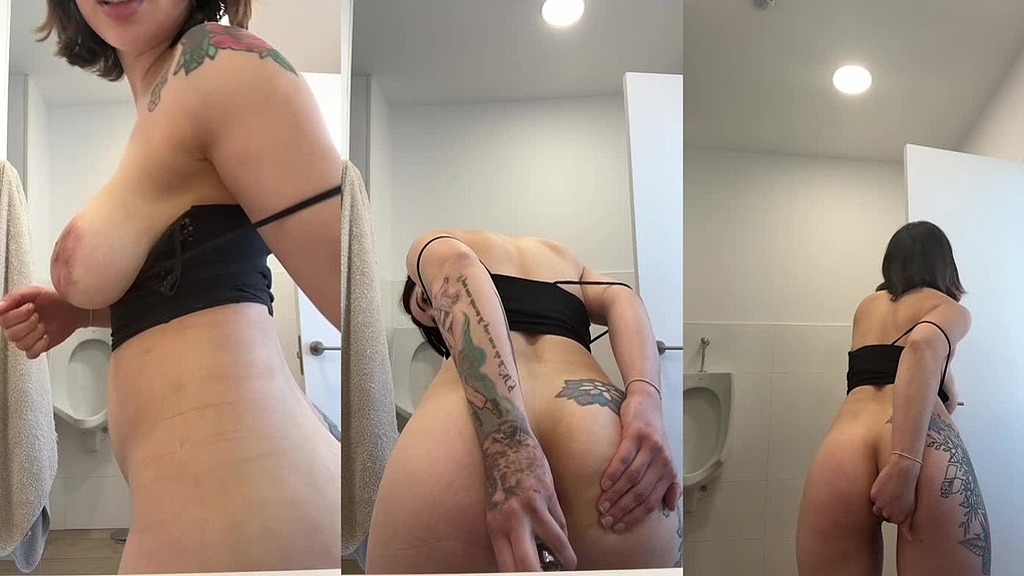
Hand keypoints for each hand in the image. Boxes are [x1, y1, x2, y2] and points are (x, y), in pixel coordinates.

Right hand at [0, 285, 85, 358]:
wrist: (72, 309)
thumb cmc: (54, 299)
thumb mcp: (34, 292)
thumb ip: (15, 297)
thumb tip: (0, 306)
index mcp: (12, 313)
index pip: (3, 320)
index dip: (17, 315)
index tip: (31, 307)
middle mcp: (17, 326)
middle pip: (10, 334)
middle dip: (28, 324)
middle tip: (39, 316)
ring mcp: (27, 338)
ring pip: (20, 345)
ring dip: (35, 334)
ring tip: (44, 325)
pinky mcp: (38, 347)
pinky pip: (31, 354)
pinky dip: (40, 345)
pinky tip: (46, 336)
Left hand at [482, 421, 576, 571]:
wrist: (505, 443)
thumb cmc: (501, 482)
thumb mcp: (497, 513)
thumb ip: (511, 538)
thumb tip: (530, 564)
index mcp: (495, 528)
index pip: (508, 567)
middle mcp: (511, 520)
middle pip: (528, 564)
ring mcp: (531, 507)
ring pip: (556, 543)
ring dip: (566, 558)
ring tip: (569, 564)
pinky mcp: (547, 494)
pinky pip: (560, 523)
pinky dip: (562, 532)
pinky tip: (560, 535)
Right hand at [597, 383, 680, 532]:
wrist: (648, 404)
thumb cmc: (653, 435)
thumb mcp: (664, 459)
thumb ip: (668, 484)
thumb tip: (669, 507)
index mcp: (668, 472)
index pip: (651, 502)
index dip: (634, 517)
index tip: (618, 527)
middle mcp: (662, 461)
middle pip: (641, 493)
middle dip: (622, 510)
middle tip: (606, 520)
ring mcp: (651, 447)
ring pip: (632, 478)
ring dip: (615, 495)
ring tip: (601, 505)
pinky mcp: (637, 434)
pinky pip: (624, 458)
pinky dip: (614, 473)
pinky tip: (604, 484)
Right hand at [870, 454, 921, 540]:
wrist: (904, 471)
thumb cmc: (909, 489)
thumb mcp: (911, 509)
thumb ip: (907, 525)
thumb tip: (910, 538)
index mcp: (898, 518)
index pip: (891, 520)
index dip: (895, 511)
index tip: (900, 503)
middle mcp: (888, 513)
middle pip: (882, 514)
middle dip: (887, 508)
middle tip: (895, 497)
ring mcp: (880, 504)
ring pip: (876, 507)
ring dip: (881, 502)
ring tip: (890, 492)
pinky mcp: (874, 494)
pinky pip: (873, 498)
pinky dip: (877, 494)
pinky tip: (885, 488)